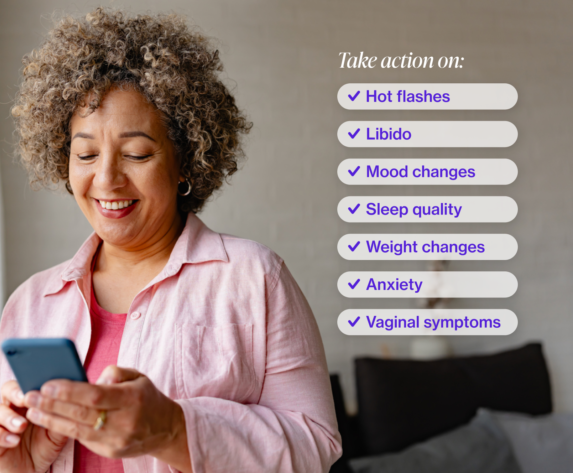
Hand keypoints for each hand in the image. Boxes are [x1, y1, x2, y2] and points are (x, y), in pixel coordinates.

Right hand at [0, 380, 67, 472]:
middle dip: (15, 393)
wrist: (33, 471)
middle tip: (25, 399)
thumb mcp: (58, 431)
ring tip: (22, 425)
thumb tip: (74, 397)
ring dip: (9, 416)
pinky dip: (2, 435)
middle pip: (6, 390)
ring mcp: (1, 424)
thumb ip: (62, 415)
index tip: (40, 386)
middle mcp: (12, 408)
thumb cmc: (45, 446)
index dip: (31, 381)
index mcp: (29, 401)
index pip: (27, 382)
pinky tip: (14, 440)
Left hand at [23, 366, 191, 471]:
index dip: (70, 391)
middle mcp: (125, 421)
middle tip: (31, 396)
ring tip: (32, 411)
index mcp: (133, 398)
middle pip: (82, 414)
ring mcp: (117, 439)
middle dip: (53, 405)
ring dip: (52, 420)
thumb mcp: (138, 377)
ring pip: (78, 430)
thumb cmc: (147, 398)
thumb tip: (92, 379)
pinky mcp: (111, 451)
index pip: (96, 396)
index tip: (49, 385)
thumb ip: (115, 372)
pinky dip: (65, 428)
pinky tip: (50, 420)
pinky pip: (84, 439)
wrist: (166, 428)